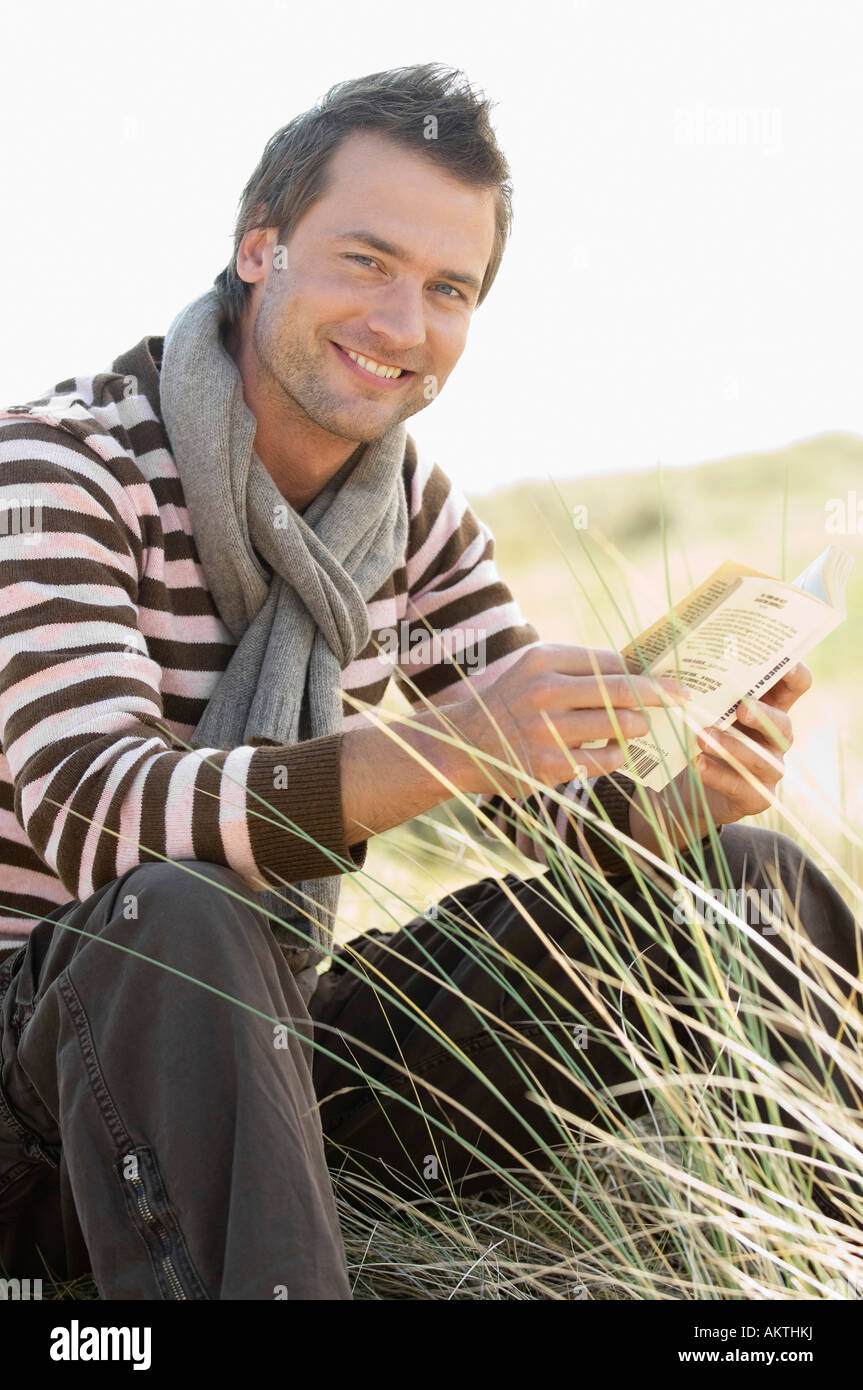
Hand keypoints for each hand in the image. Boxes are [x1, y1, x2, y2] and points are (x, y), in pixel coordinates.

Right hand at [447, 643, 690, 796]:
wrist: (462, 744)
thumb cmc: (509, 701)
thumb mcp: (533, 669)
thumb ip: (578, 666)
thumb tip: (638, 666)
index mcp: (542, 660)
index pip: (612, 662)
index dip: (647, 671)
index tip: (674, 677)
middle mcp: (544, 691)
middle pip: (623, 690)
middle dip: (661, 694)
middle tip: (684, 698)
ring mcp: (546, 731)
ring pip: (621, 726)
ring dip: (637, 728)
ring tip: (636, 727)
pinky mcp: (550, 766)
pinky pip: (606, 760)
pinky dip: (616, 755)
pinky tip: (610, 750)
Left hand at [630, 662, 811, 850]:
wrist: (685, 788)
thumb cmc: (694, 734)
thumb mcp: (697, 707)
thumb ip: (695, 683)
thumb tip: (662, 648)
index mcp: (767, 706)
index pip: (795, 686)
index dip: (794, 674)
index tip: (781, 663)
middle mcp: (774, 738)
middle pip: (783, 724)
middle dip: (763, 715)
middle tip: (740, 707)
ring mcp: (768, 769)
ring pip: (763, 758)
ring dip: (734, 746)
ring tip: (702, 737)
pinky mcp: (754, 796)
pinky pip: (743, 787)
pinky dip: (719, 775)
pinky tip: (698, 764)